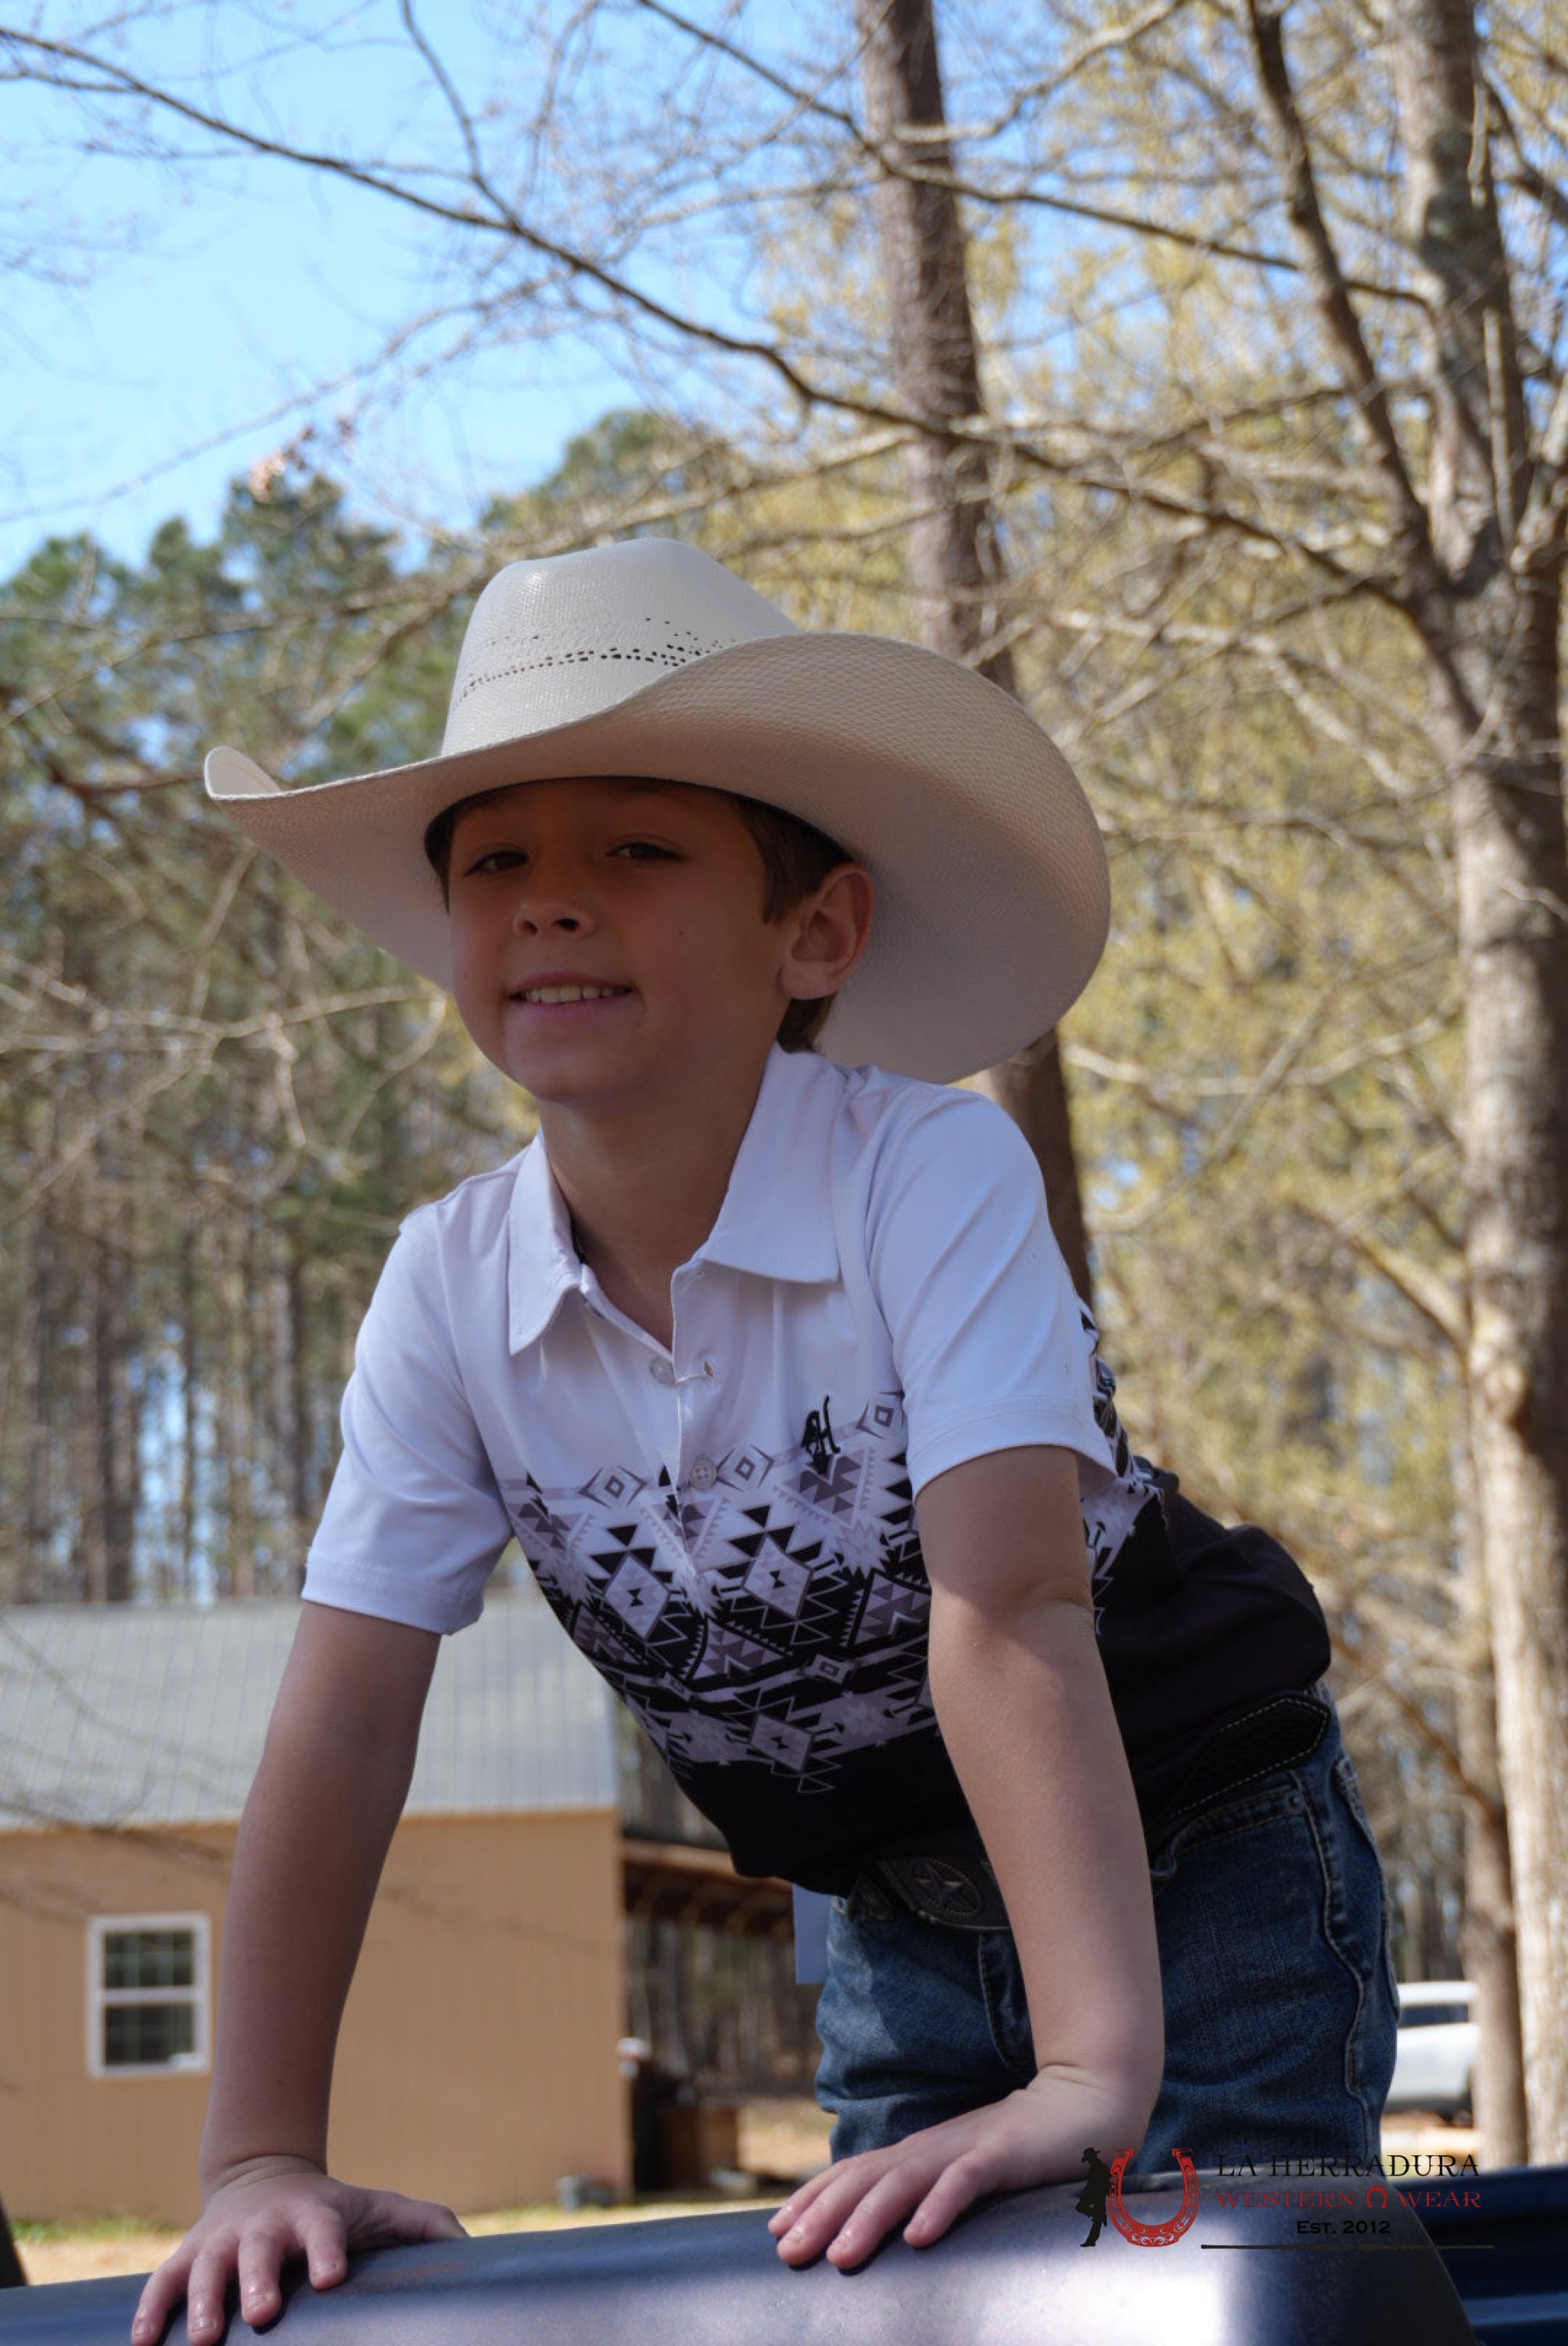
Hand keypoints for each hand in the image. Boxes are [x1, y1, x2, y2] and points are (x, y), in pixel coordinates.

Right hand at [130, 2156, 466, 2342]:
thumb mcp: (377, 2208)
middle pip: (258, 2250)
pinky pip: (160, 2284)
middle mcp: (263, 2226)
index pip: (324, 2230)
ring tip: (201, 2339)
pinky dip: (149, 2312)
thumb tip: (474, 2255)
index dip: (327, 2250)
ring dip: (199, 2302)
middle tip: (262, 2312)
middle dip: (257, 2279)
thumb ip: (424, 2227)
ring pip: (203, 2268)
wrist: (264, 2179)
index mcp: (313, 2215)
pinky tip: (141, 2345)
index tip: (333, 2277)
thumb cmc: (331, 2210)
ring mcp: (220, 2241)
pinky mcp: (186, 2256)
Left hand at [767, 2069, 1144, 2270]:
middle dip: (823, 2214)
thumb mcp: (962, 2172)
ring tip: (840, 2256)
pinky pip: (966, 2182)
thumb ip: (927, 2193)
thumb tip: (891, 2232)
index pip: (854, 2175)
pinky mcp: (1004, 2155)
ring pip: (905, 2182)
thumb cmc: (1019, 2149)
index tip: (776, 2232)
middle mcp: (932, 2148)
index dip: (814, 2200)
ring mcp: (966, 2148)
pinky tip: (919, 2237)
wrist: (1083, 2104)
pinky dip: (939, 2207)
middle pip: (866, 2179)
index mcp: (919, 2154)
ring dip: (869, 2218)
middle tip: (788, 2251)